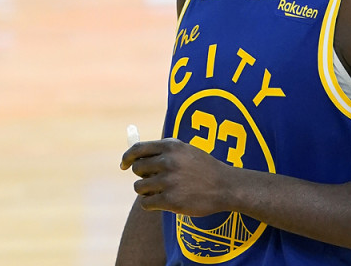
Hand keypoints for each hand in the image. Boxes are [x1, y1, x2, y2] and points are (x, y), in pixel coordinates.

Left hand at [120, 138, 235, 214]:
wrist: (226, 186)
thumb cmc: (204, 169)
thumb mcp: (186, 151)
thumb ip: (163, 151)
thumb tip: (134, 157)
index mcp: (172, 147)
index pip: (138, 149)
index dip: (127, 157)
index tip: (124, 165)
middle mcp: (168, 162)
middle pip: (137, 169)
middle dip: (143, 175)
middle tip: (155, 180)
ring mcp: (169, 181)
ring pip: (139, 187)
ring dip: (147, 191)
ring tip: (161, 191)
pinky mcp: (170, 200)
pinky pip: (146, 203)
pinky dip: (151, 204)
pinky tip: (163, 202)